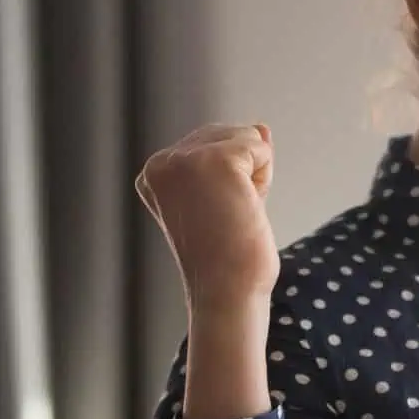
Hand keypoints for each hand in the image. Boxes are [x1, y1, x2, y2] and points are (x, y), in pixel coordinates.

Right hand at [137, 123, 280, 418]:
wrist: (227, 292)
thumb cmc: (228, 257)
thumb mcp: (226, 197)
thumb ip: (237, 158)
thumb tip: (261, 126)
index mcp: (154, 173)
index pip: (209, 144)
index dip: (227, 179)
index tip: (213, 216)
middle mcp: (161, 161)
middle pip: (227, 135)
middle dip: (242, 172)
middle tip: (227, 217)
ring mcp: (184, 159)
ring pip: (245, 138)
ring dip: (255, 175)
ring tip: (234, 213)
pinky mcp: (214, 159)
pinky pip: (260, 146)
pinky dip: (264, 176)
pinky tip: (246, 205)